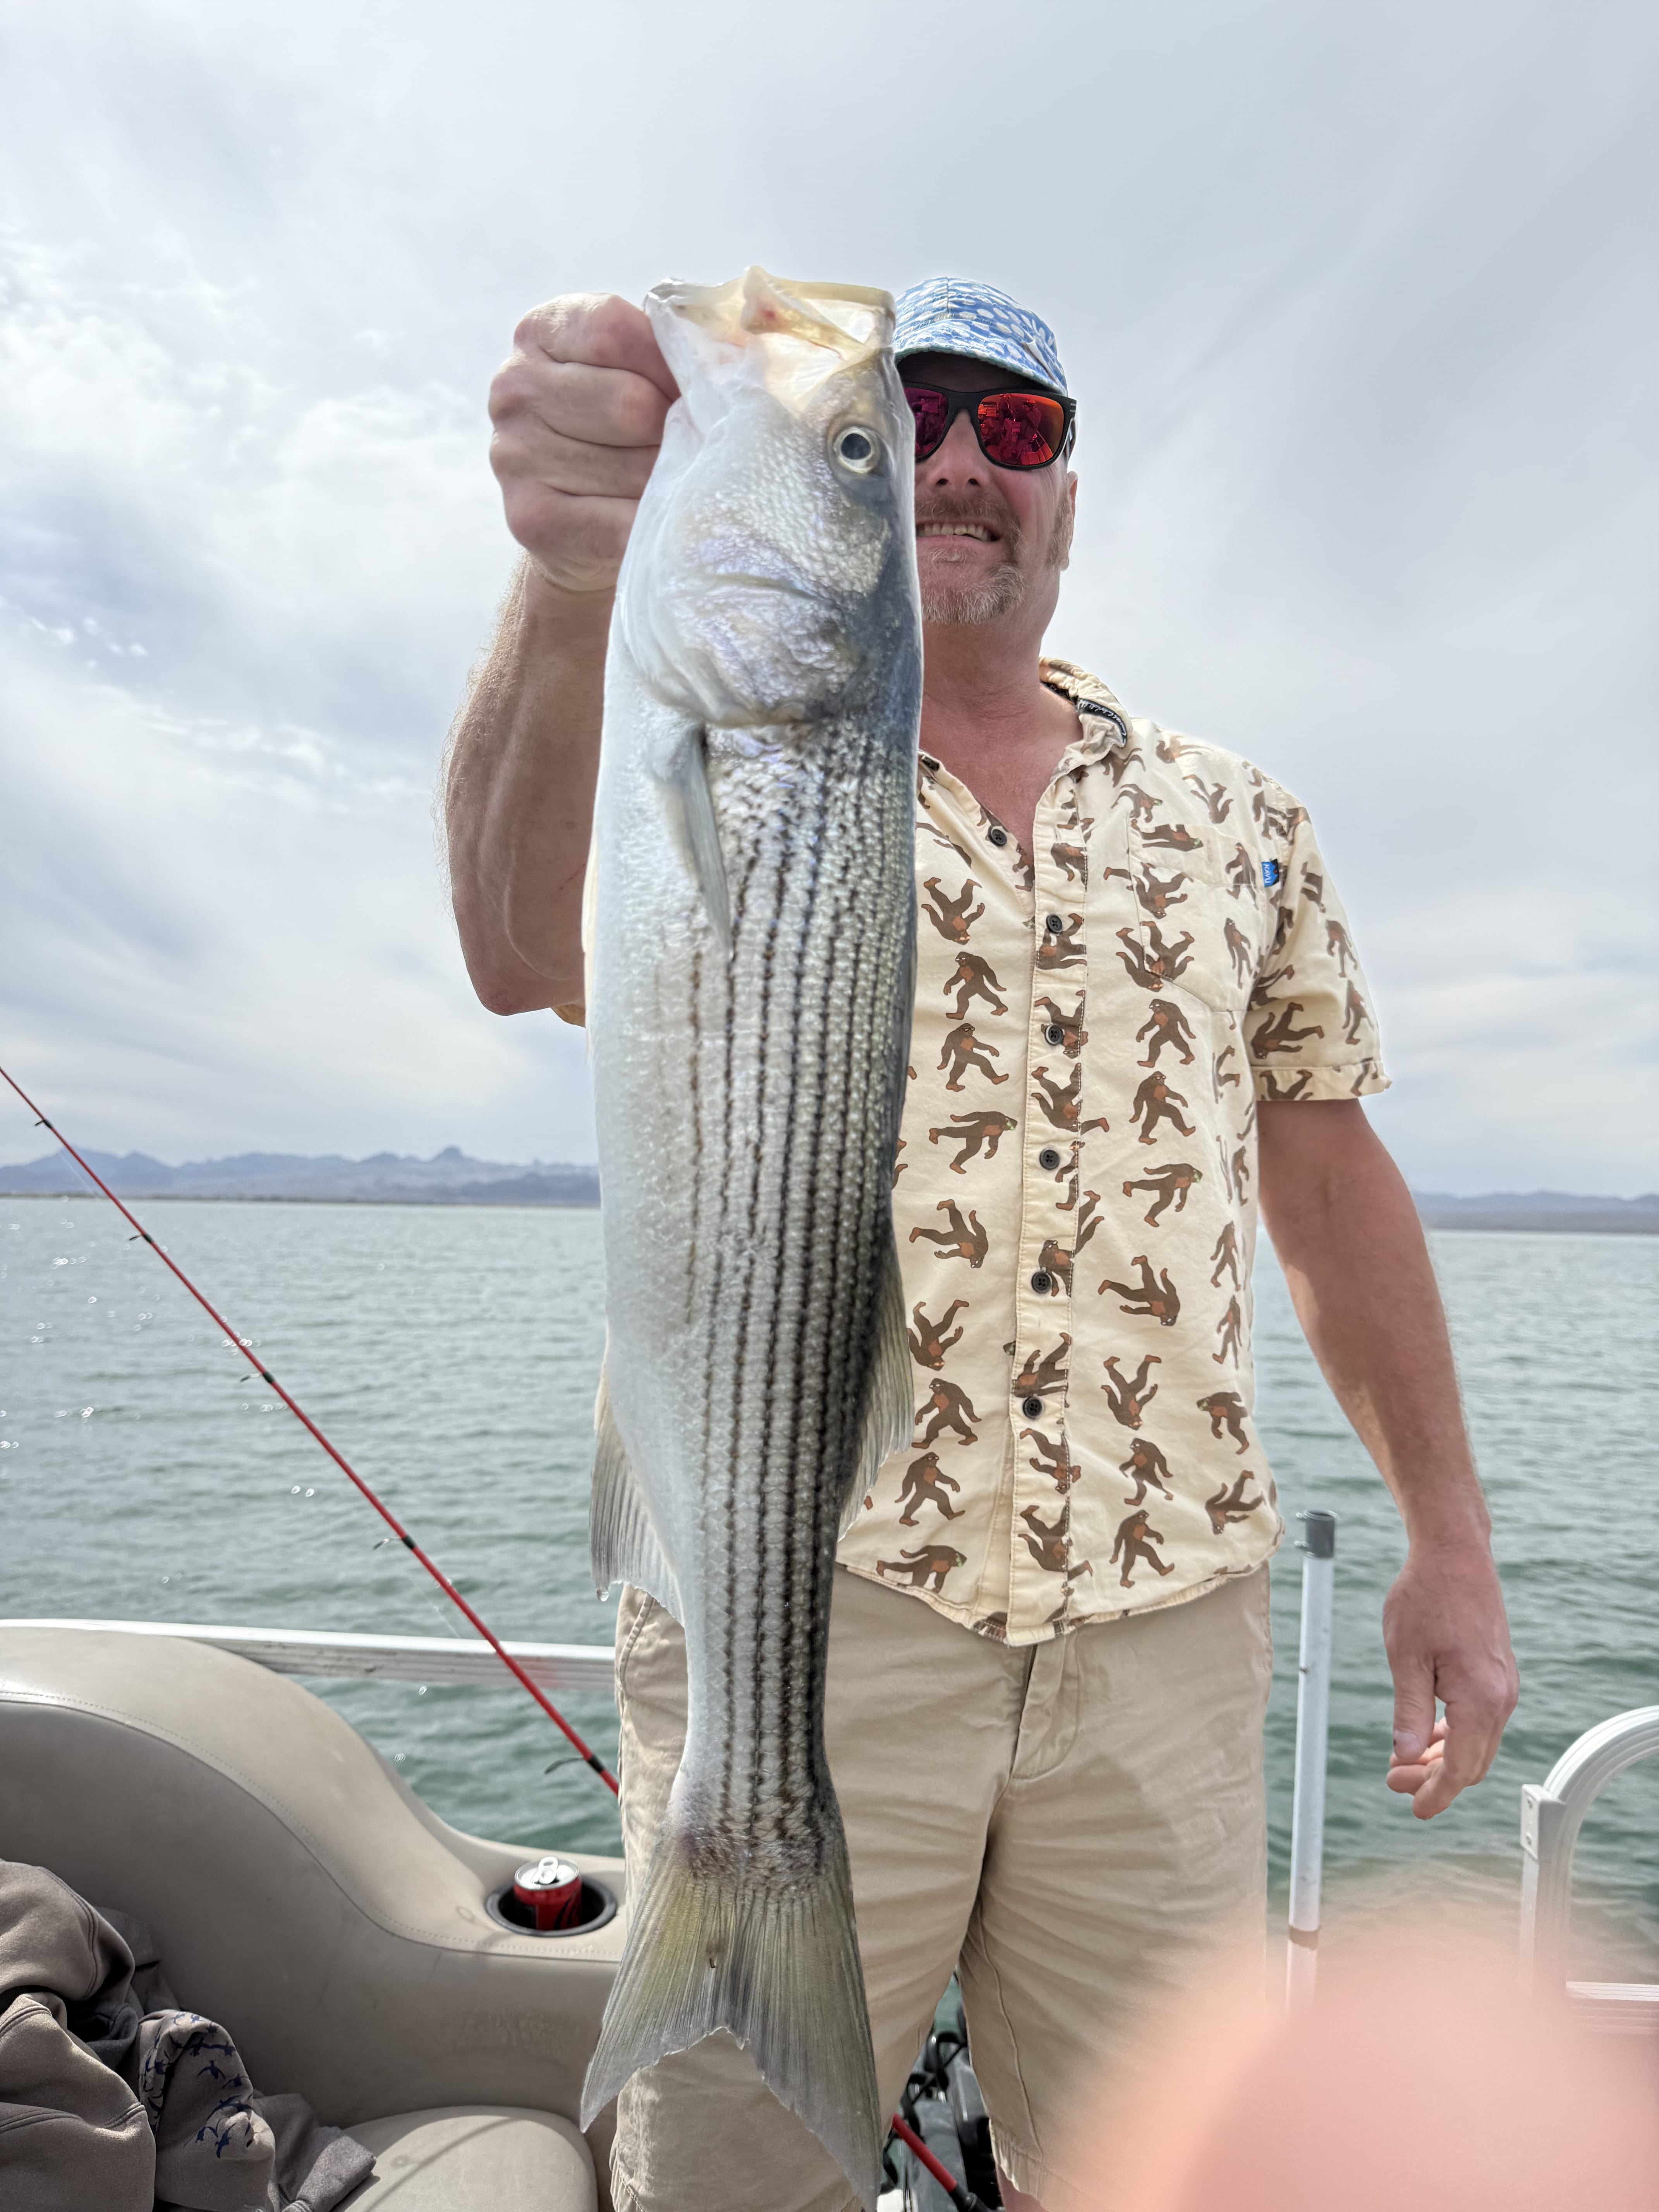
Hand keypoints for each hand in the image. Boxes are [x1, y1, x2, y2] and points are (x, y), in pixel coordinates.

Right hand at [488, 293, 677, 593]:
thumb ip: (686, 347)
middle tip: (687, 448)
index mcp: (541, 331)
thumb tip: (751, 352)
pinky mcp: (530, 518)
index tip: (690, 391)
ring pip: (631, 466)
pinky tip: (660, 521)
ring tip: (671, 484)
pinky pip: (620, 522)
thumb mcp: (648, 371)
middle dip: (674, 430)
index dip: (669, 364)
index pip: (614, 331)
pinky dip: (655, 525)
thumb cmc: (631, 435)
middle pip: (627, 402)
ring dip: (669, 481)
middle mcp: (514, 387)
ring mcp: (514, 454)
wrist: (585, 530)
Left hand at [1381, 1540, 1516, 1818]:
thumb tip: (1405, 1756)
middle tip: (1392, 1780)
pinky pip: (1478, 1720)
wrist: (1455, 1555)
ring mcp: (1502, 1686)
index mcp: (1479, 1699)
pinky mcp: (1496, 1675)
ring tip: (1401, 1761)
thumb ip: (1407, 1711)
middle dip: (1434, 1779)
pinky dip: (1453, 1734)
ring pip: (1476, 1743)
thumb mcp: (1405, 1656)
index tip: (1412, 1810)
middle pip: (1471, 1762)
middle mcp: (1500, 1698)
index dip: (1435, 1794)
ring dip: (1442, 1757)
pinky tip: (1424, 1733)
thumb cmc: (1425, 1598)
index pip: (1460, 1768)